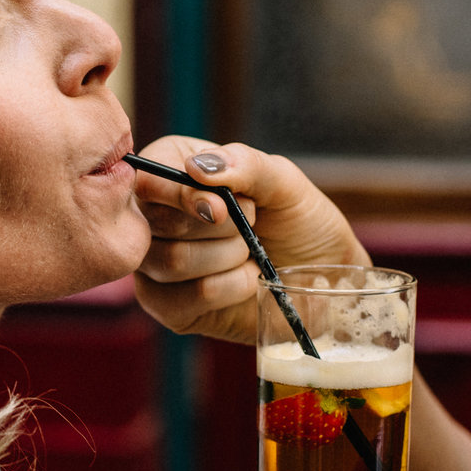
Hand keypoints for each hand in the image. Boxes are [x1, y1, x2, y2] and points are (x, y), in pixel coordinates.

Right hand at [130, 138, 367, 345]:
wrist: (323, 275)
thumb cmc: (299, 220)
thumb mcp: (282, 181)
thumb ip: (244, 164)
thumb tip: (197, 168)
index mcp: (172, 170)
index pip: (147, 181)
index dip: (181, 195)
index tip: (222, 207)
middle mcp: (154, 216)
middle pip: (157, 223)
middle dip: (220, 226)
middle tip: (251, 225)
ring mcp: (156, 264)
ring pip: (172, 261)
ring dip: (228, 256)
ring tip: (250, 252)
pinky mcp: (168, 307)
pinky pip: (187, 298)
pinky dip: (230, 287)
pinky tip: (247, 279)